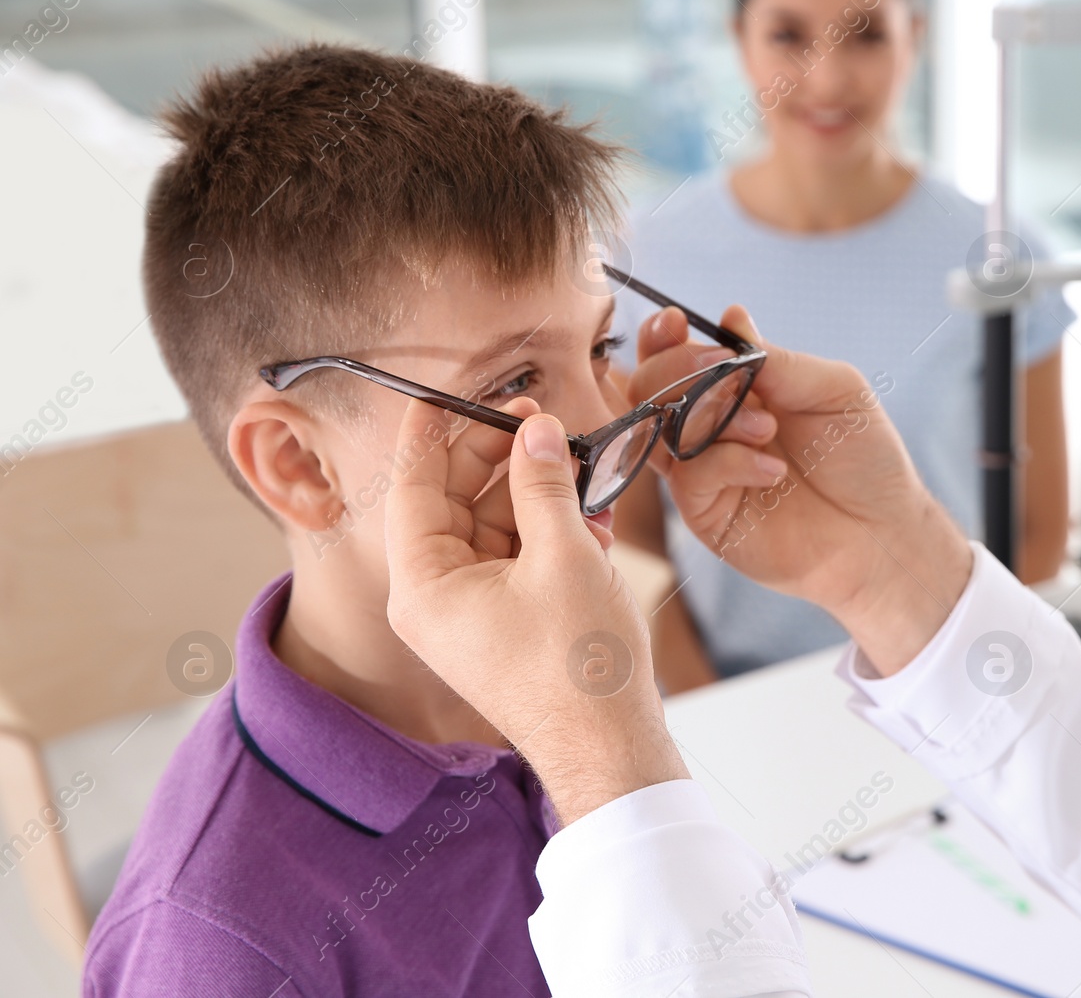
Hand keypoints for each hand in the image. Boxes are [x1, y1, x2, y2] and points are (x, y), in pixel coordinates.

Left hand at [384, 398, 688, 823]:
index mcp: (423, 586)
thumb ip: (544, 484)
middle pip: (452, 501)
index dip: (431, 432)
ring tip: (572, 458)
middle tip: (536, 417)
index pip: (413, 487)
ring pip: (489, 525)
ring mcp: (469, 612)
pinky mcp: (504, 622)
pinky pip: (513, 556)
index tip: (445, 390)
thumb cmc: (580, 666)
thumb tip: (537, 431)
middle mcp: (434, 599)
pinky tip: (584, 509)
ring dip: (529, 490)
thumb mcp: (565, 556)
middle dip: (494, 456)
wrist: (610, 748)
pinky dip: (544, 529)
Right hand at [628, 307, 973, 673]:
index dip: (663, 337)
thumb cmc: (864, 458)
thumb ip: (778, 360)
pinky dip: (728, 462)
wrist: (882, 530)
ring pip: (660, 429)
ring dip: (710, 415)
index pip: (675, 356)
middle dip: (677, 369)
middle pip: (649, 388)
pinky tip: (772, 471)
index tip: (677, 321)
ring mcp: (704, 472)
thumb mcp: (833, 390)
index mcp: (735, 390)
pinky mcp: (706, 513)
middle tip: (725, 374)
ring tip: (767, 427)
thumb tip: (733, 317)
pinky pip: (689, 476)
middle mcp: (710, 428)